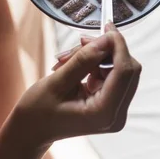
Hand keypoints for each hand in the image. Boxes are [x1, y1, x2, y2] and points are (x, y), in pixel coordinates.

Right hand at [14, 24, 140, 146]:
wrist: (32, 131)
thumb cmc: (38, 112)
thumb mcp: (56, 83)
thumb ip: (83, 60)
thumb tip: (106, 40)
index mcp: (105, 113)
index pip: (125, 72)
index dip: (119, 46)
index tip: (107, 27)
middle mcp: (117, 114)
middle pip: (127, 69)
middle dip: (106, 51)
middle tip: (81, 41)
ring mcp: (117, 110)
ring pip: (120, 69)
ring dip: (96, 57)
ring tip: (66, 59)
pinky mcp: (112, 103)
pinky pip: (112, 74)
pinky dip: (95, 65)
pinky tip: (73, 66)